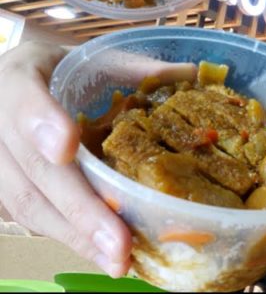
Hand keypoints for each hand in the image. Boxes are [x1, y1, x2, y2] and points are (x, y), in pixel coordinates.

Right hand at [0, 42, 135, 276]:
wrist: (10, 85)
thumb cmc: (60, 73)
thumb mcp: (90, 59)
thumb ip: (134, 70)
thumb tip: (191, 74)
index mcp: (20, 76)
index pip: (25, 101)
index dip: (44, 124)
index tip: (67, 147)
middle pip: (33, 170)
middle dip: (80, 209)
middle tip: (120, 242)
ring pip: (28, 204)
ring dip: (76, 235)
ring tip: (118, 261)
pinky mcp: (2, 190)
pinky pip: (30, 217)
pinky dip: (68, 236)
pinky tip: (103, 253)